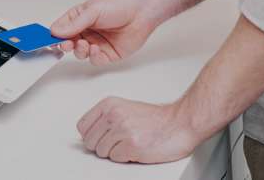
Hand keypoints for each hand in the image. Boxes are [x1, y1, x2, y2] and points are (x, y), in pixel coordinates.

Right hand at [50, 0, 159, 65]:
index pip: (61, 28)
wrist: (142, 12)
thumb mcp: (92, 10)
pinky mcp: (107, 54)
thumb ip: (74, 23)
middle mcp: (86, 31)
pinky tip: (95, 49)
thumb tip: (56, 31)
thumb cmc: (120, 5)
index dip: (54, 35)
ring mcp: (96, 43)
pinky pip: (95, 60)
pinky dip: (93, 56)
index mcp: (79, 18)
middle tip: (65, 44)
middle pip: (68, 43)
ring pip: (80, 53)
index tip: (48, 39)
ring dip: (79, 51)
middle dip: (65, 45)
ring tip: (84, 44)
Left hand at [77, 97, 200, 163]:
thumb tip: (88, 134)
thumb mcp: (125, 108)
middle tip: (119, 141)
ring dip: (115, 152)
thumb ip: (105, 118)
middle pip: (89, 142)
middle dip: (103, 146)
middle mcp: (114, 115)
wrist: (180, 123)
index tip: (102, 136)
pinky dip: (126, 157)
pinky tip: (137, 148)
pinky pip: (116, 158)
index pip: (82, 126)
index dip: (92, 135)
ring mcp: (122, 130)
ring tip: (130, 142)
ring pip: (101, 152)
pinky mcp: (131, 146)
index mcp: (109, 104)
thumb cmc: (156, 119)